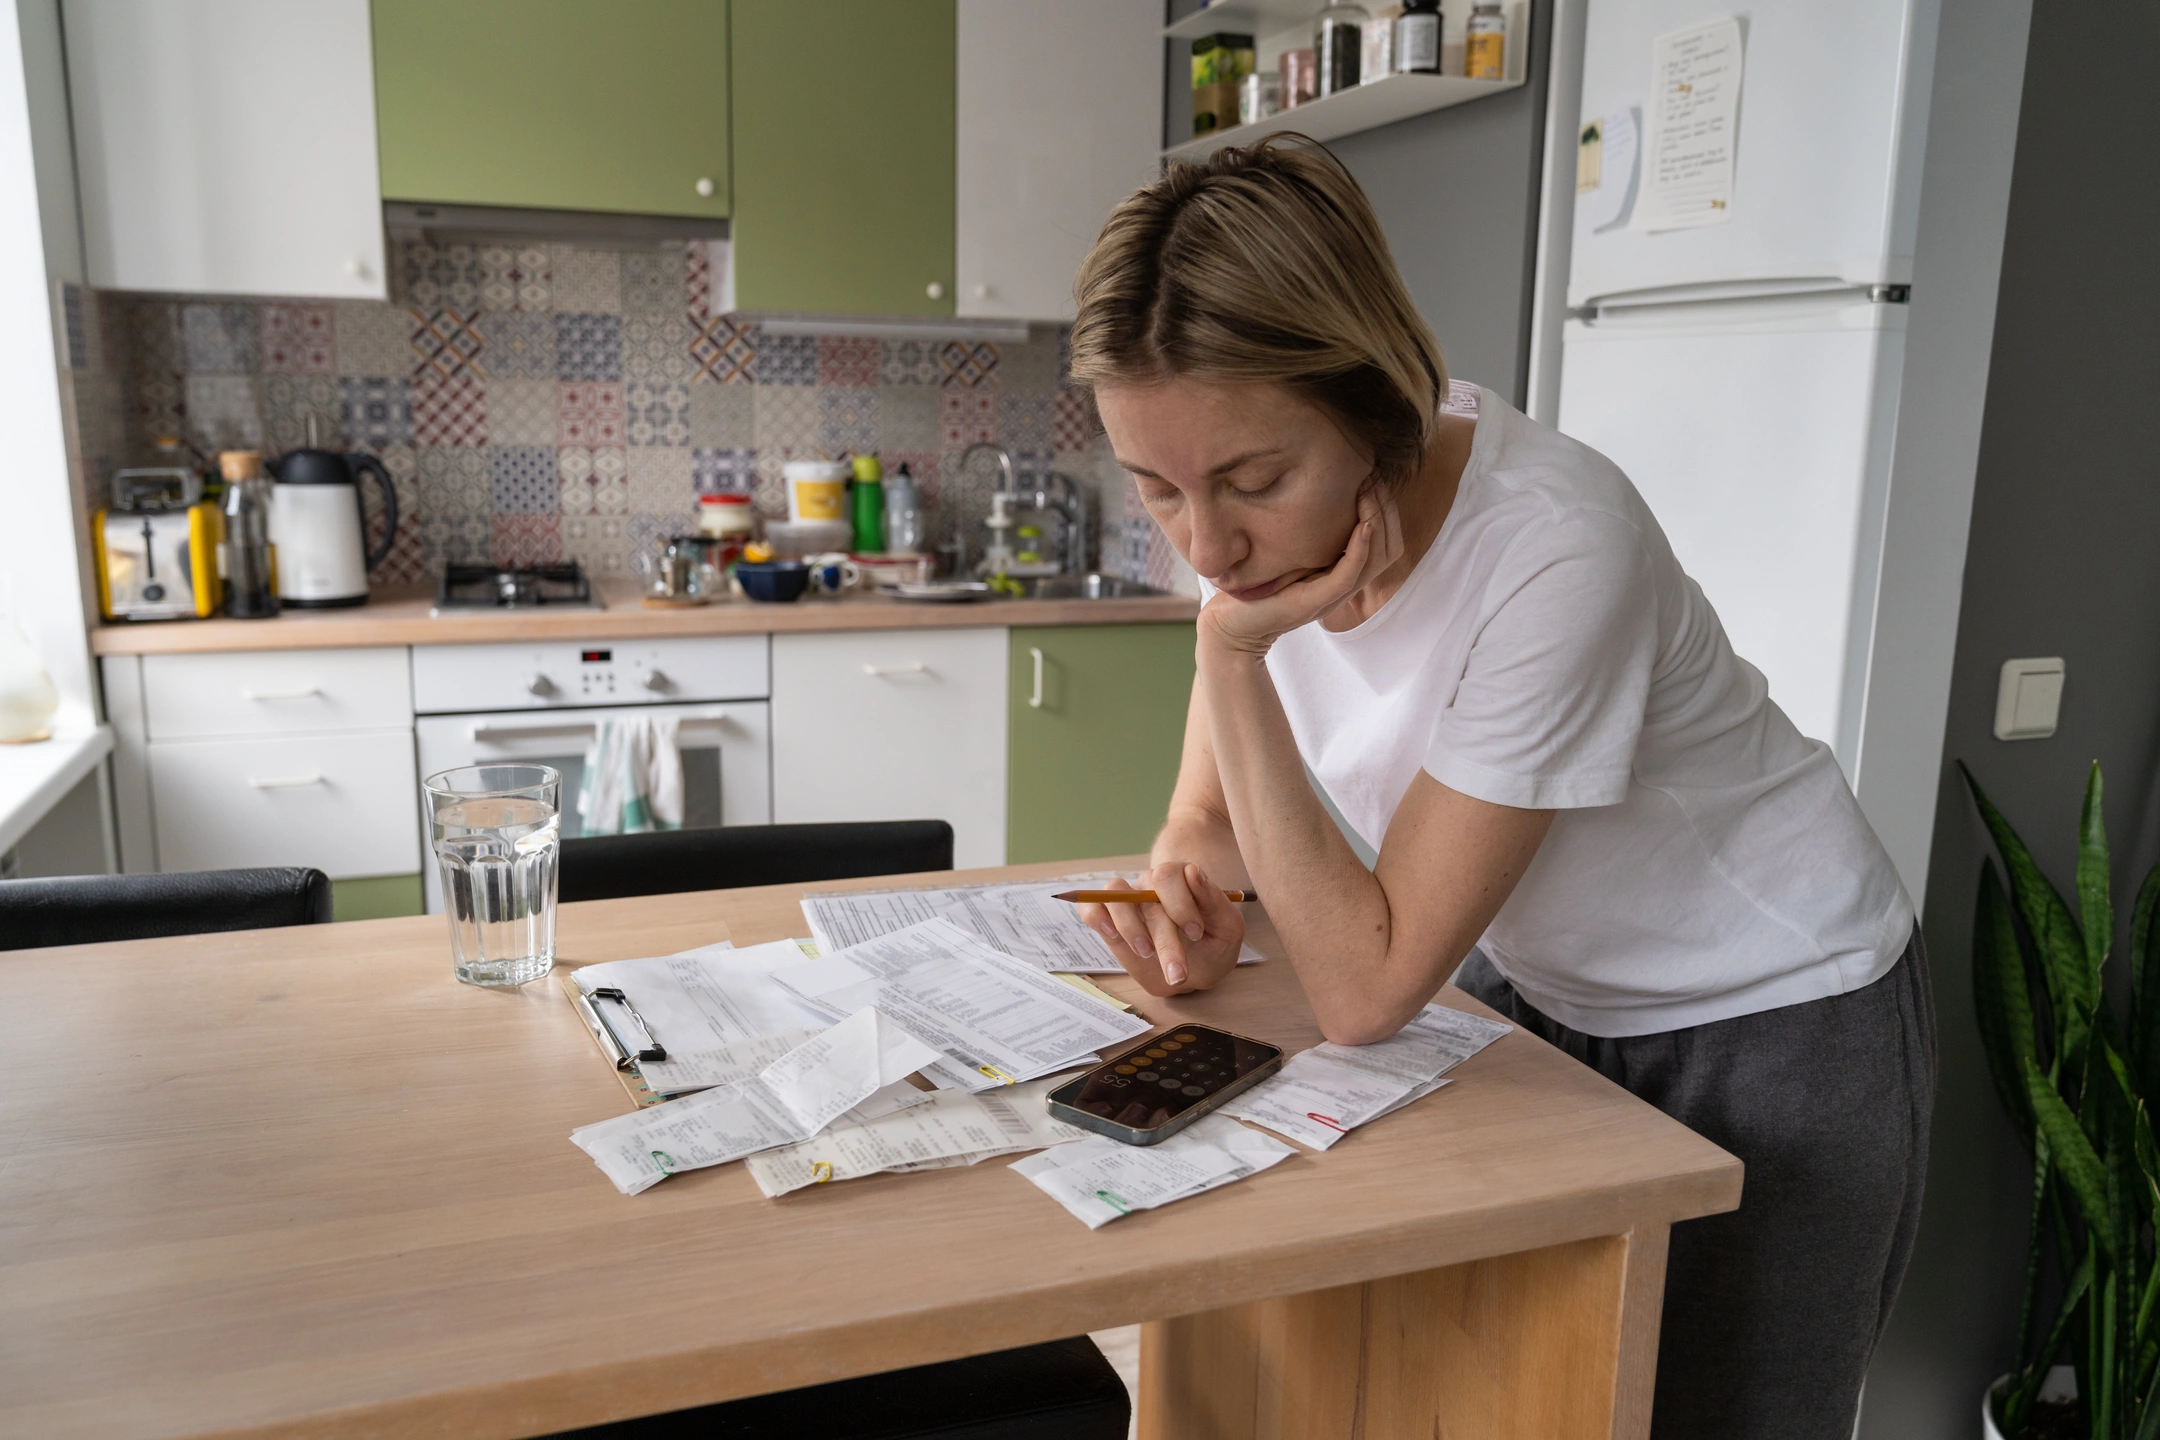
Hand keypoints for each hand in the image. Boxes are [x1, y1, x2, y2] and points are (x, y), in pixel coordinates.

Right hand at [1075, 862, 1245, 996]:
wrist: (1198, 969)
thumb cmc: (1213, 944)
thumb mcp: (1228, 927)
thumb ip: (1213, 899)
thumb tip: (1191, 871)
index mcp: (1182, 881)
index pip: (1170, 875)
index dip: (1181, 904)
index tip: (1195, 933)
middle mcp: (1152, 886)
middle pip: (1147, 894)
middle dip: (1164, 938)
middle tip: (1177, 971)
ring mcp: (1129, 902)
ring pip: (1115, 894)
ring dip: (1130, 926)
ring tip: (1146, 952)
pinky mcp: (1109, 921)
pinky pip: (1091, 907)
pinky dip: (1095, 916)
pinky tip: (1109, 933)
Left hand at [1199, 483, 1405, 655]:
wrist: (1230, 623)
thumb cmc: (1255, 584)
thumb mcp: (1291, 551)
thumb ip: (1311, 531)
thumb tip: (1320, 489)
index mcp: (1342, 574)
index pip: (1387, 543)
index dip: (1387, 510)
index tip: (1373, 478)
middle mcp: (1343, 585)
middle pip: (1389, 549)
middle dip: (1387, 510)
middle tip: (1374, 479)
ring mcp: (1332, 595)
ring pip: (1377, 559)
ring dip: (1377, 521)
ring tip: (1368, 492)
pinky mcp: (1316, 600)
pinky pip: (1350, 573)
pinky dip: (1360, 548)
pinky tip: (1362, 524)